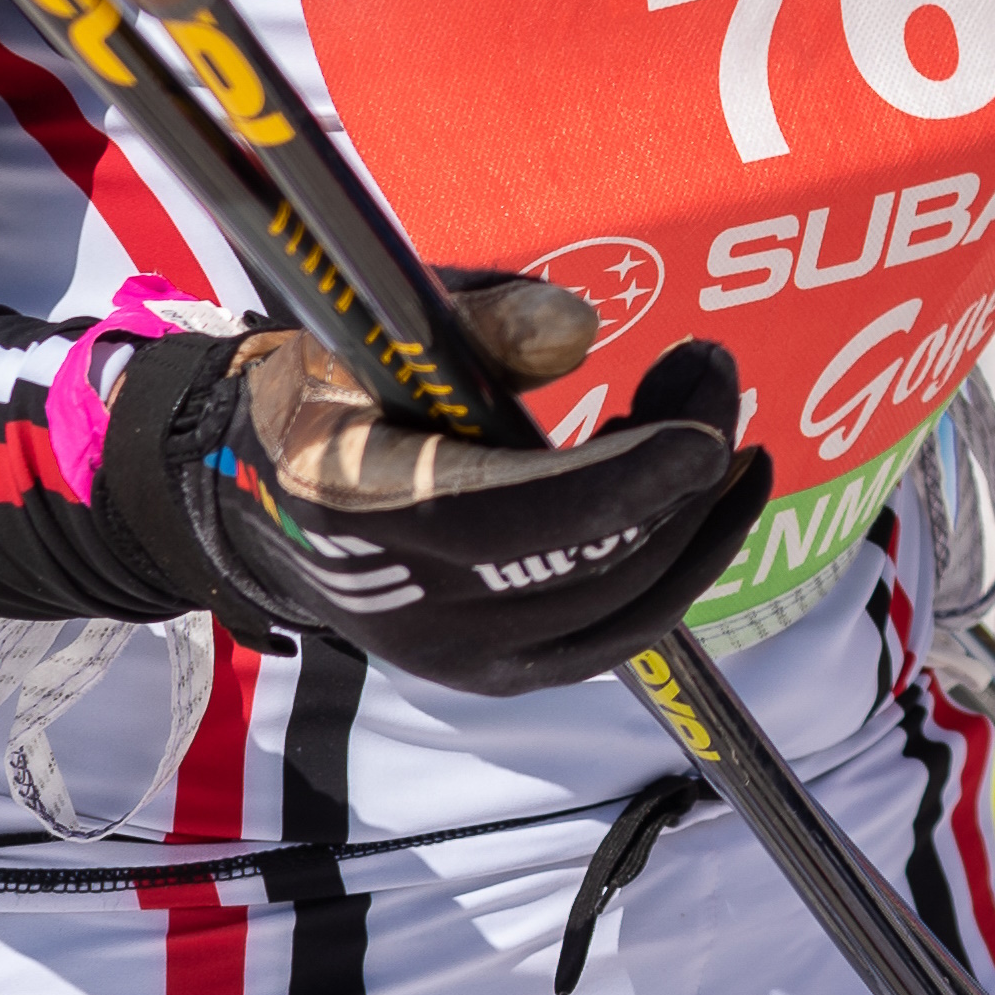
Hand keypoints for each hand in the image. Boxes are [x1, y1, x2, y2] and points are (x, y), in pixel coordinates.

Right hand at [129, 272, 768, 696]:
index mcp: (371, 512)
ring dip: (698, 523)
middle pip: (598, 564)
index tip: (707, 384)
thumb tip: (576, 328)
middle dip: (687, 466)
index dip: (641, 465)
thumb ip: (481, 321)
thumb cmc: (341, 382)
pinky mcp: (494, 672)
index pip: (536, 515)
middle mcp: (417, 611)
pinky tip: (690, 496)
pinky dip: (668, 570)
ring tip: (722, 434)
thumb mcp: (386, 325)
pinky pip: (609, 637)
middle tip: (712, 369)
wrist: (272, 482)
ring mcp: (459, 659)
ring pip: (622, 612)